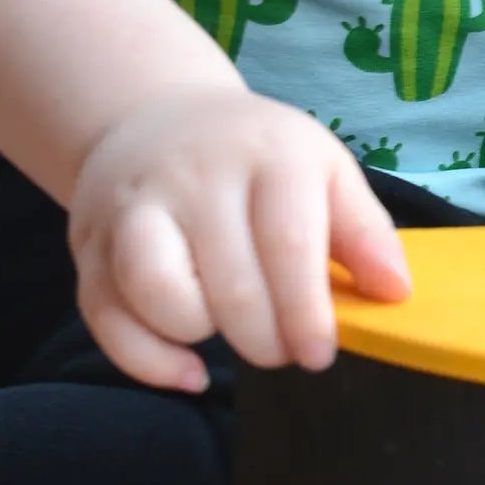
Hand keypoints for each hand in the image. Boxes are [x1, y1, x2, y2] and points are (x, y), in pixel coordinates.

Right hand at [68, 86, 410, 391]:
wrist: (158, 116)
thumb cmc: (259, 155)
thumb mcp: (324, 168)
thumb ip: (364, 228)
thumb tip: (395, 292)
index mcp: (268, 155)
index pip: (289, 243)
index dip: (306, 311)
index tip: (320, 352)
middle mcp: (196, 176)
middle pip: (229, 282)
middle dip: (264, 339)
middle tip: (284, 350)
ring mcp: (135, 208)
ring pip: (154, 293)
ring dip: (199, 335)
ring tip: (230, 332)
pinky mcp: (89, 245)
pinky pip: (106, 318)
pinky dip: (147, 360)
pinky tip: (189, 368)